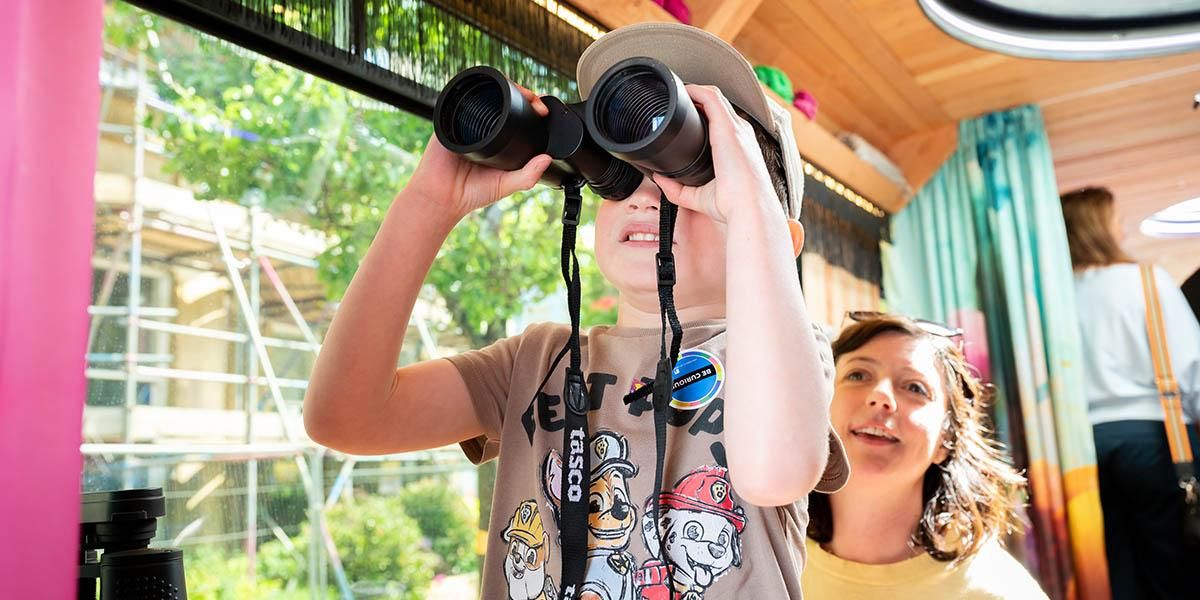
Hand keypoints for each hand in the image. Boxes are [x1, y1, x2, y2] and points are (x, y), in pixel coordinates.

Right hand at [405, 84, 552, 218]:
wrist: (442, 197)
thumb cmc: (472, 193)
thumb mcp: (506, 185)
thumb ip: (527, 176)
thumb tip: (547, 159)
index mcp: (500, 141)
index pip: (519, 117)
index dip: (532, 109)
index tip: (543, 110)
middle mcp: (485, 130)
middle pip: (505, 102)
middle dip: (522, 94)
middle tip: (535, 101)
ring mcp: (466, 123)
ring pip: (486, 96)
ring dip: (503, 88)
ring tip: (518, 92)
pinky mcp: (449, 121)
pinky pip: (460, 100)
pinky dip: (473, 90)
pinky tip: (489, 89)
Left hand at [651, 84, 777, 224]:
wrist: (749, 207)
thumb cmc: (733, 204)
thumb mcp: (700, 197)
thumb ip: (678, 189)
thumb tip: (659, 179)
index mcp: (738, 146)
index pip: (721, 119)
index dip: (701, 112)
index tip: (683, 116)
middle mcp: (739, 132)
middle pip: (716, 103)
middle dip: (695, 99)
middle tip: (673, 103)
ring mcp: (734, 127)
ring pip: (713, 96)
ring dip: (693, 91)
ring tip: (673, 93)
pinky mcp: (727, 126)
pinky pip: (710, 97)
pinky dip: (694, 90)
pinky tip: (679, 91)